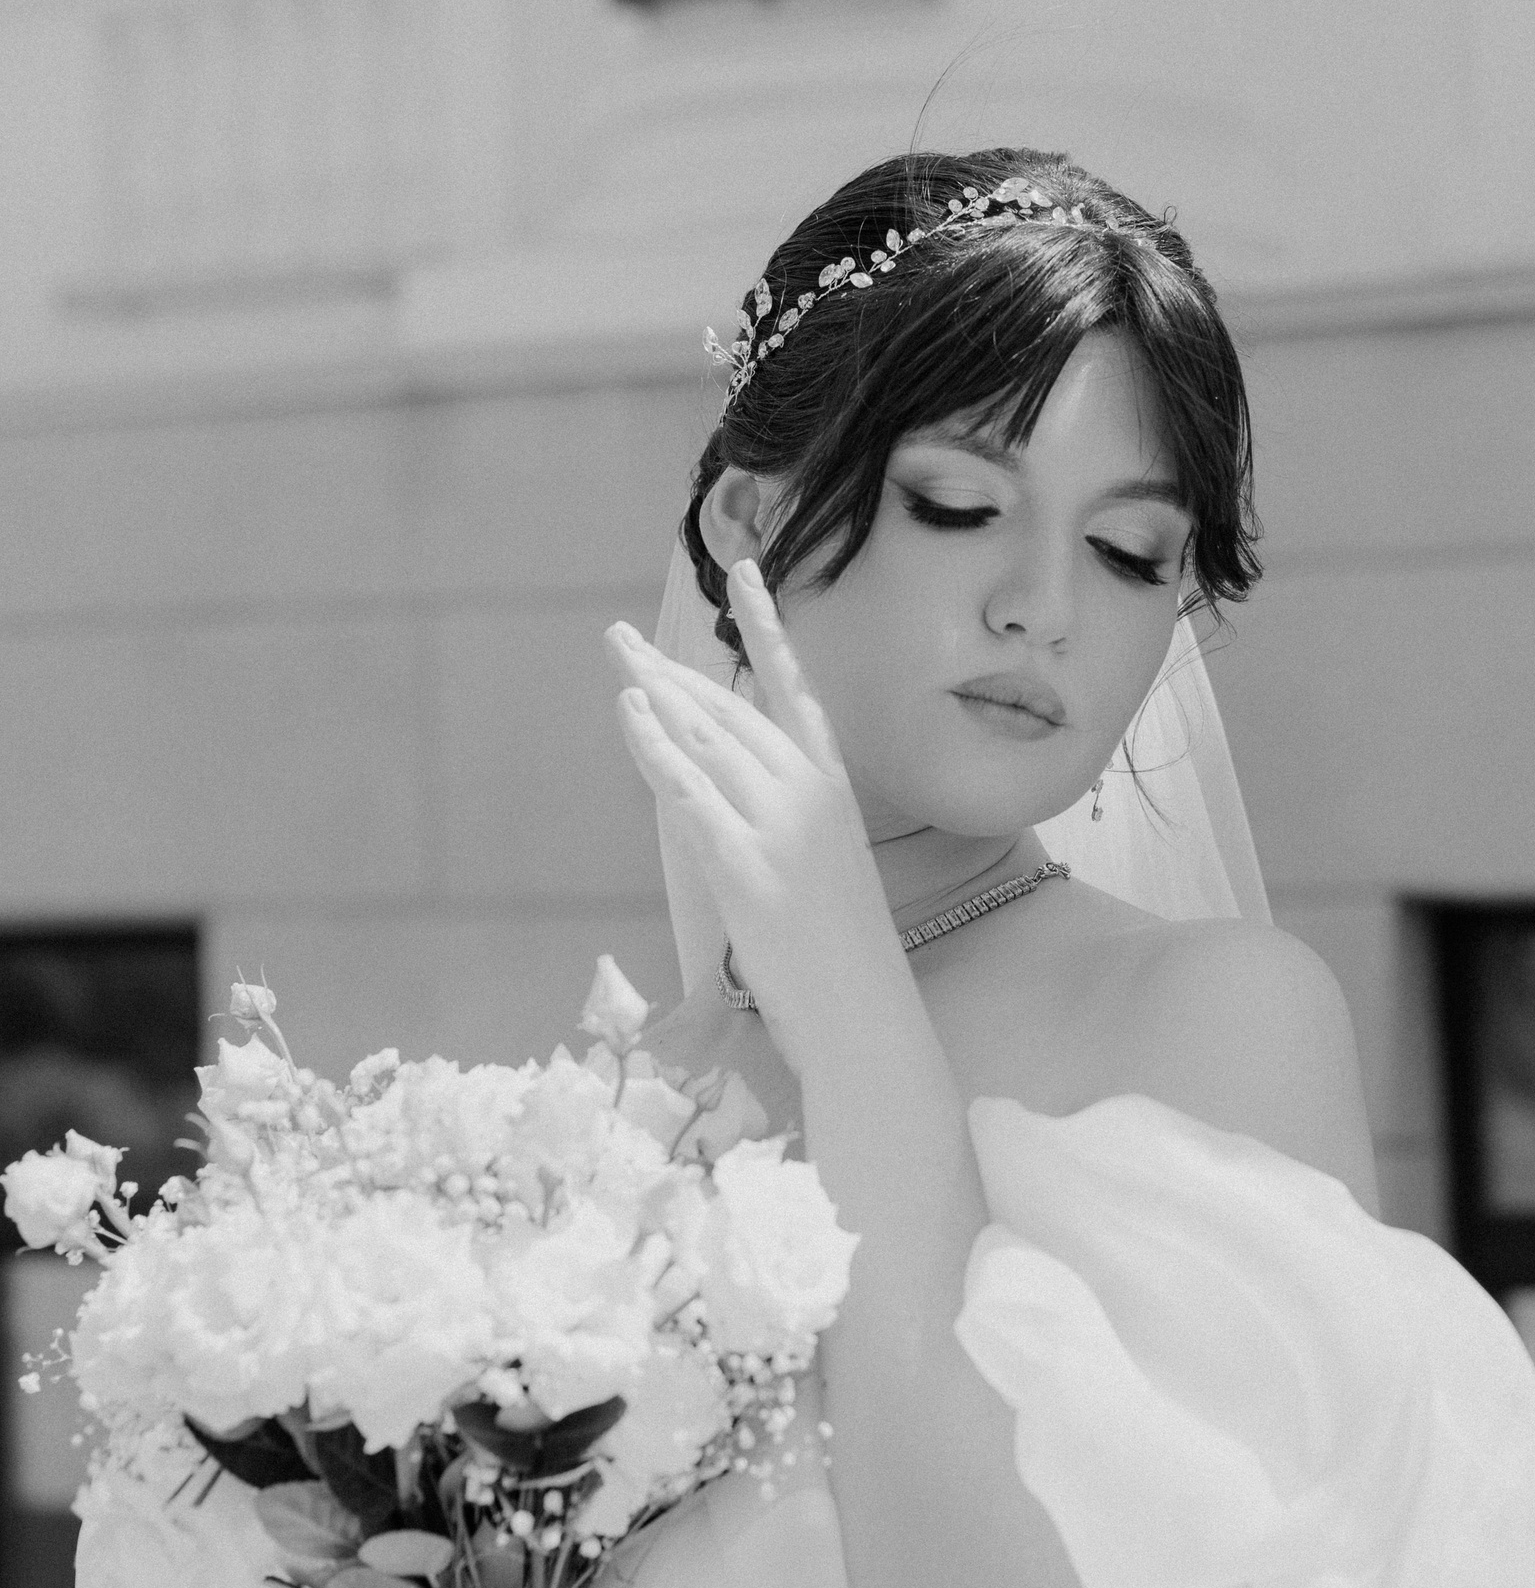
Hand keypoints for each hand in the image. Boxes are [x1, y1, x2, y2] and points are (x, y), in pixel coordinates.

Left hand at [606, 562, 907, 1069]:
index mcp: (835, 789)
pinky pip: (689, 787)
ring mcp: (779, 824)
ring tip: (617, 656)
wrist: (864, 1015)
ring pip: (707, 737)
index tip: (744, 572)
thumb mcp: (820, 872)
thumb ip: (778, 825)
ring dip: (654, 691)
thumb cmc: (844, 959)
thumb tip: (721, 799)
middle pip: (729, 709)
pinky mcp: (745, 862)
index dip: (766, 626)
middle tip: (620, 636)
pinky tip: (630, 710)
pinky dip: (654, 744)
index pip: (794, 688)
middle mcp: (810, 792)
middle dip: (671, 669)